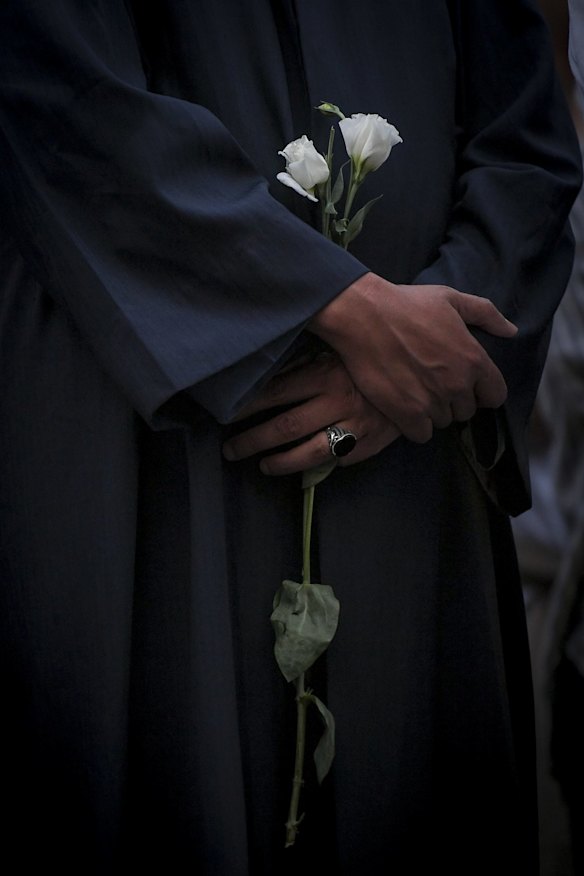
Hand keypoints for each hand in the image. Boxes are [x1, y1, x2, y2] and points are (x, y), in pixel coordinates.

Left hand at [222, 353, 399, 474]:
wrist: (423, 367)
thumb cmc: (370, 353)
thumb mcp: (335, 349)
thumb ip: (304, 364)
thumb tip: (267, 376)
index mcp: (326, 374)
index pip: (275, 394)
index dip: (247, 408)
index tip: (228, 417)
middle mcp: (339, 401)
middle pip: (285, 427)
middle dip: (253, 441)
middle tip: (232, 450)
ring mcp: (358, 425)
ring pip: (311, 452)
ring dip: (281, 462)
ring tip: (263, 465)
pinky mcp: (374, 441)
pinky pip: (342, 459)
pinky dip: (322, 466)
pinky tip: (306, 468)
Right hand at [309, 273, 516, 442]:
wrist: (363, 316)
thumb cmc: (406, 304)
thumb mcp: (450, 299)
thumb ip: (485, 314)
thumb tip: (510, 330)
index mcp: (474, 359)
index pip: (496, 396)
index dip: (482, 393)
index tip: (467, 386)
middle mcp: (457, 384)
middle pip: (466, 412)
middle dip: (453, 401)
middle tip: (432, 383)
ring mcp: (432, 401)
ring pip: (442, 422)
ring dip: (432, 411)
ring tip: (415, 391)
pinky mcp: (406, 413)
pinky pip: (422, 434)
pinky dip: (414, 425)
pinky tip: (404, 407)